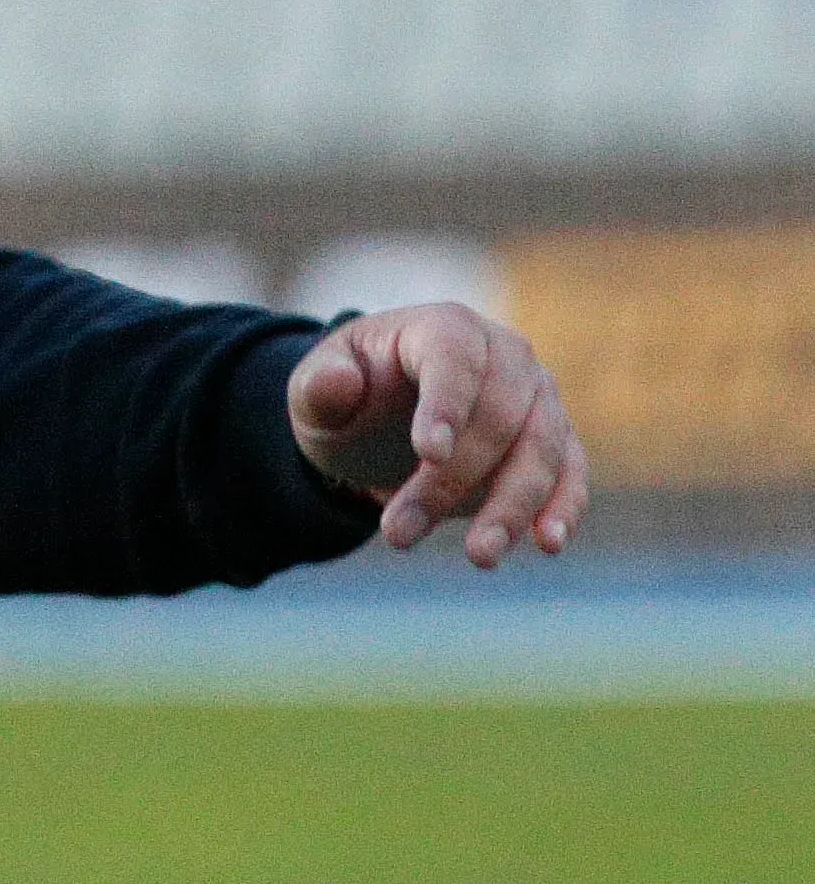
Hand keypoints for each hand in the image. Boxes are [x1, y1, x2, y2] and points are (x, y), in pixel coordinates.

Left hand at [286, 300, 588, 569]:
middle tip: (398, 535)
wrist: (377, 426)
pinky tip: (548, 543)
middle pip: (499, 416)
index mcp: (443, 328)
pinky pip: (570, 473)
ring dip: (510, 507)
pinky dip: (564, 506)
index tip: (428, 455)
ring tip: (479, 556)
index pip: (454, 358)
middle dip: (452, 481)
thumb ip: (319, 387)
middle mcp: (505, 355)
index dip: (446, 404)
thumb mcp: (313, 395)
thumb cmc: (348, 402)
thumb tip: (335, 380)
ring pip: (542, 451)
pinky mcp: (556, 441)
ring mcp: (538, 397)